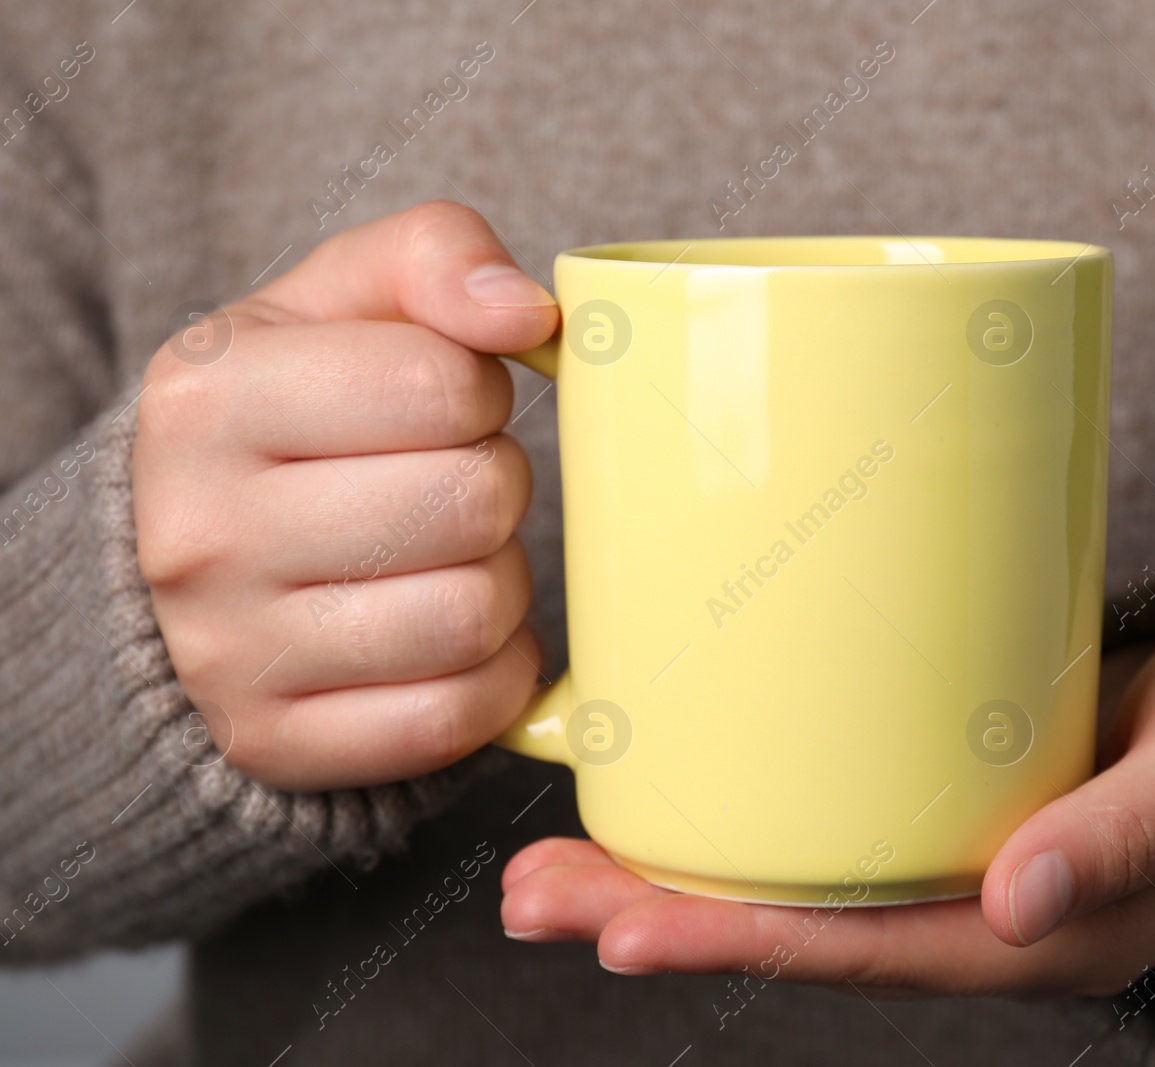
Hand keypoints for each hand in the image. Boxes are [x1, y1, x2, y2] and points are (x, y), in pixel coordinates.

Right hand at [135, 202, 556, 790]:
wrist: (197, 558)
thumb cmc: (297, 415)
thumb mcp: (337, 304)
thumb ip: (433, 258)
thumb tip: (528, 311)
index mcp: (208, 398)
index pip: (440, 384)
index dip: (481, 390)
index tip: (449, 403)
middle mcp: (200, 532)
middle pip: (471, 502)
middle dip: (497, 486)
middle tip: (458, 484)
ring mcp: (231, 653)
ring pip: (472, 615)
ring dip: (501, 582)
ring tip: (454, 559)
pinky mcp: (281, 743)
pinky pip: (456, 717)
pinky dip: (493, 674)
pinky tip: (458, 636)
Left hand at [499, 599, 1154, 996]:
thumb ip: (1134, 835)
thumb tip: (1017, 904)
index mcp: (1044, 925)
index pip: (868, 949)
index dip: (741, 943)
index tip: (624, 926)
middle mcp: (983, 902)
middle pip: (803, 926)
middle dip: (663, 915)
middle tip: (533, 891)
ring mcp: (962, 847)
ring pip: (806, 878)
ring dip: (683, 868)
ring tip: (557, 857)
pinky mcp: (956, 782)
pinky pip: (840, 815)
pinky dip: (750, 810)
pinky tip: (679, 781)